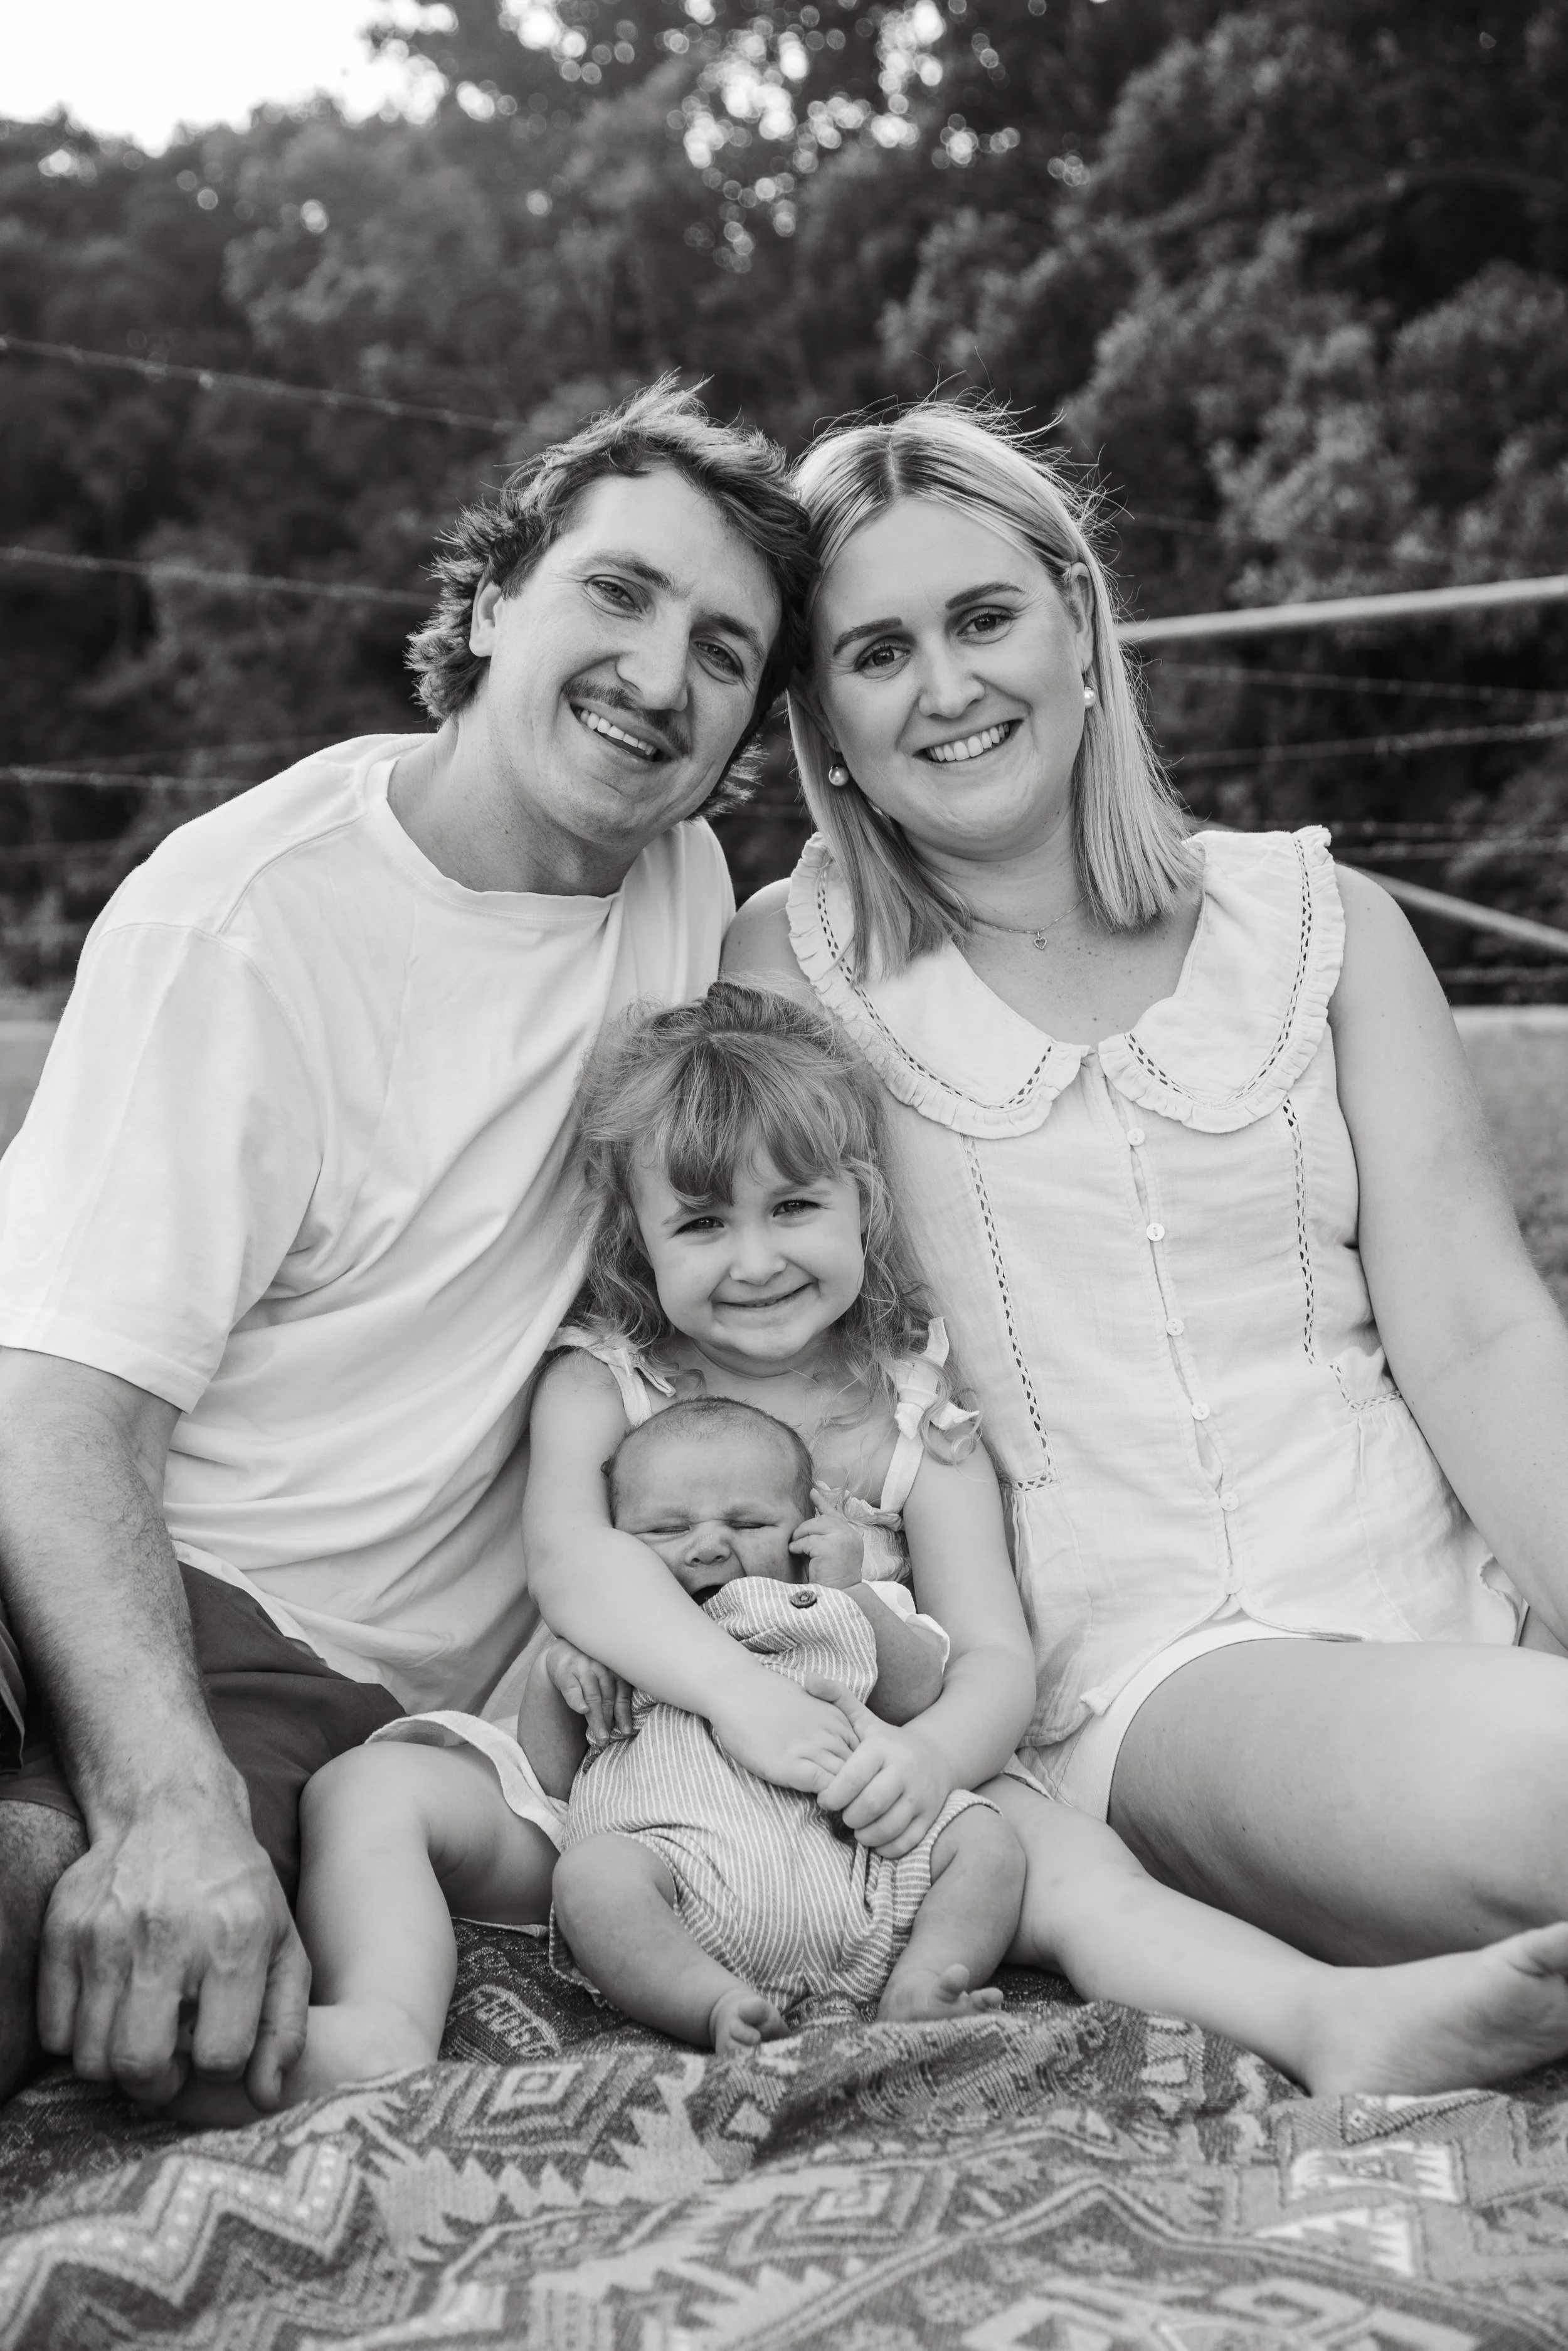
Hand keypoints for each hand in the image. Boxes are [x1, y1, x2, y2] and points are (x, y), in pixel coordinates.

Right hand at [37, 1780, 308, 2110]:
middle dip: (158, 2083)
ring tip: (140, 2029)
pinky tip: (109, 2006)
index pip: (219, 2055)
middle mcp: (167, 1937)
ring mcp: (106, 1935)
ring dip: (117, 2062)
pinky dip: (78, 2037)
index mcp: (234, 1940)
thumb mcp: (282, 1944)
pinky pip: (54, 2032)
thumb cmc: (235, 1890)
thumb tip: (268, 2096)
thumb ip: (285, 2024)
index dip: (219, 2066)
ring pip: (91, 2058)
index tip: (216, 2046)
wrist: (172, 1812)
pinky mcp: (62, 1932)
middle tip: (169, 2060)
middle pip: (141, 2065)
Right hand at [545, 1639, 633, 1745]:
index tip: (626, 1732)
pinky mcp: (565, 1671)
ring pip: (592, 1695)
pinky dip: (577, 1699)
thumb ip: (614, 1693)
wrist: (561, 1649)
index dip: (624, 1714)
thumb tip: (625, 1726)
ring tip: (600, 1736)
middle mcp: (600, 1667)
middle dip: (608, 1721)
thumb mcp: (605, 1674)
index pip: (622, 1693)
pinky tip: (582, 1710)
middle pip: (607, 1697)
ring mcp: (583, 1668)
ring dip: (596, 1717)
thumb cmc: (589, 1668)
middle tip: (607, 1741)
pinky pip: (572, 1687)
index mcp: (613, 1669)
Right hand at [709, 1670, 857, 1793]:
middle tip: (857, 1805)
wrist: (738, 1687)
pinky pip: (824, 1788)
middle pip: (862, 1772)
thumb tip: (832, 1745)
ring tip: (843, 1810)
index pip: (867, 1755)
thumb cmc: (767, 1697)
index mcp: (838, 1719)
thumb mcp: (811, 1703)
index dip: (864, 1774)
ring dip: (846, 1798)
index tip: (857, 1786)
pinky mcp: (792, 1765)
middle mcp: (831, 1734)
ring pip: (847, 1782)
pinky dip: (828, 1799)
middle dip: (861, 1789)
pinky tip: (821, 1803)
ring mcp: (812, 1749)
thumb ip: (827, 1723)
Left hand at [791, 1492, 864, 1590]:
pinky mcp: (830, 1547)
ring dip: (800, 1536)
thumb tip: (806, 1526)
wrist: (841, 1597)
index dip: (822, 1502)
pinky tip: (795, 1552)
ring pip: (813, 1526)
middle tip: (795, 1538)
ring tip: (794, 1547)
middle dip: (805, 1527)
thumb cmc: (831, 1580)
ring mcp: (842, 1539)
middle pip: (821, 1519)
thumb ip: (823, 1539)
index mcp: (851, 1536)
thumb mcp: (829, 1554)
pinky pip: (807, 1540)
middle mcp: (849, 1534)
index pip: (835, 1514)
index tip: (813, 1492)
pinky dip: (798, 1546)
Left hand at [805, 1677, 953, 1857]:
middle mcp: (905, 1770)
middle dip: (849, 1816)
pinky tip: (876, 1838)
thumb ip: (837, 1698)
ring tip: (857, 1827)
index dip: (832, 1795)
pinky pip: (905, 1842)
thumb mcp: (864, 1719)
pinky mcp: (930, 1817)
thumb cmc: (887, 1743)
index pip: (852, 1777)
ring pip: (888, 1827)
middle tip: (842, 1815)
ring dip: (865, 1834)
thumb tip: (807, 1679)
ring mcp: (921, 1796)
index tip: (825, 1799)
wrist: (935, 1757)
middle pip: (870, 1805)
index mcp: (883, 1748)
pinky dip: (886, 1847)